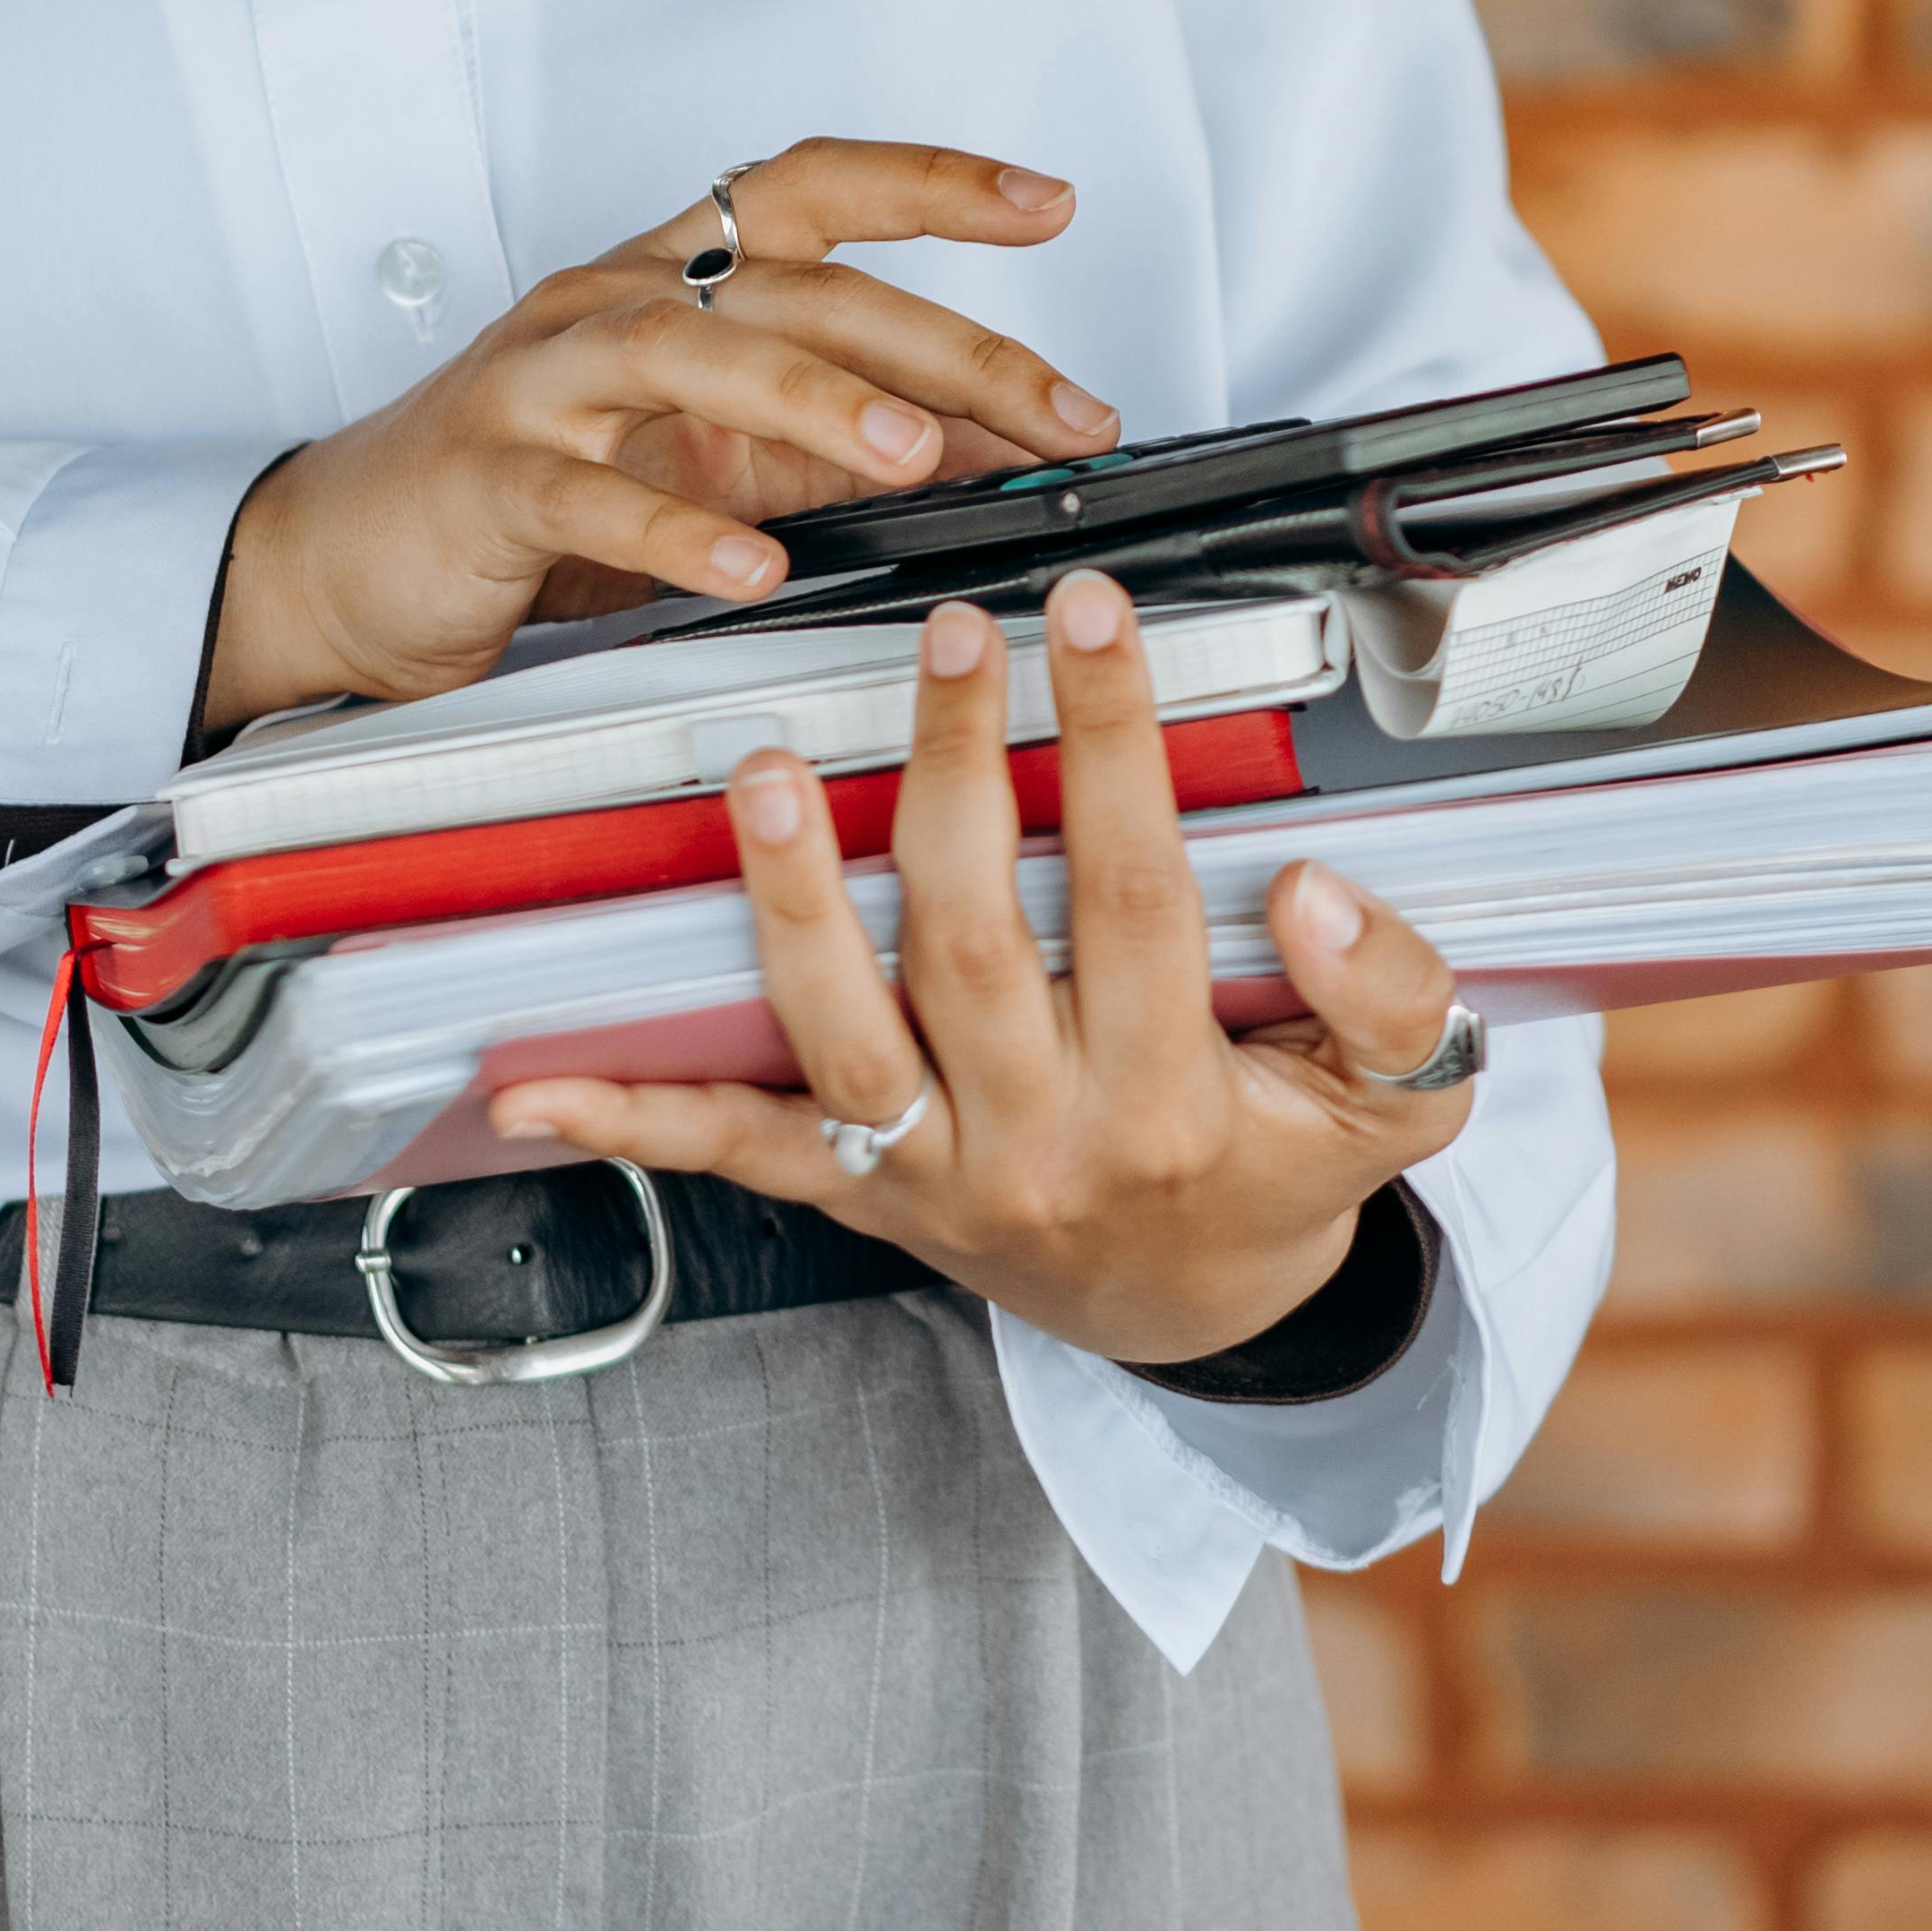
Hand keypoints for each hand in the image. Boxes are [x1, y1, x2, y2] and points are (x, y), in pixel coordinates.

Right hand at [198, 141, 1115, 734]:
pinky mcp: (488, 474)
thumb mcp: (713, 457)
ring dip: (812, 397)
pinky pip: (590, 495)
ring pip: (686, 351)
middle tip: (1056, 409)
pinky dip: (680, 532)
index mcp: (673, 278)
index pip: (816, 186)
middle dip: (943, 344)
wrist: (341, 558)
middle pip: (794, 286)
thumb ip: (843, 443)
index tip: (1047, 203)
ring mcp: (541, 379)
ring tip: (909, 450)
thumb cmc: (532, 492)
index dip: (932, 181)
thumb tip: (1004, 445)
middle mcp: (612, 300)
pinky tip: (754, 565)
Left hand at [490, 568, 1476, 1369]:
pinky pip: (739, 1156)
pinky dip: (635, 1122)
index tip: (1092, 613)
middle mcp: (1039, 1142)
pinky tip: (536, 1092)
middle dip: (954, 772)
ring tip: (761, 769)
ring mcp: (933, 1173)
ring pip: (840, 1033)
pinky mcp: (858, 1193)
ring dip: (789, 900)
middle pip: (975, 938)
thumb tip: (1324, 891)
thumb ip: (1392, 997)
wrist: (1199, 1317)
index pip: (1140, 892)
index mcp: (1172, 1106)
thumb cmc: (1282, 1174)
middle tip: (949, 633)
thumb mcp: (1395, 1109)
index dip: (1113, 744)